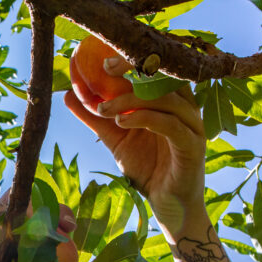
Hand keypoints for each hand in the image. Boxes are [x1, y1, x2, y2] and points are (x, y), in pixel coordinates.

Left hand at [64, 62, 207, 239]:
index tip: (102, 58)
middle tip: (104, 69)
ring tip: (103, 110)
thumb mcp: (114, 137)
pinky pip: (170, 124)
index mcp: (171, 98)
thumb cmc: (146, 167)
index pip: (157, 67)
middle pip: (166, 74)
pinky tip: (121, 123)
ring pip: (165, 98)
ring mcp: (193, 125)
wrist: (168, 205)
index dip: (132, 57)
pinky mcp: (193, 145)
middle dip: (134, 67)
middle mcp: (186, 106)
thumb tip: (68, 94)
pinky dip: (144, 119)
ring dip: (129, 100)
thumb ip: (95, 116)